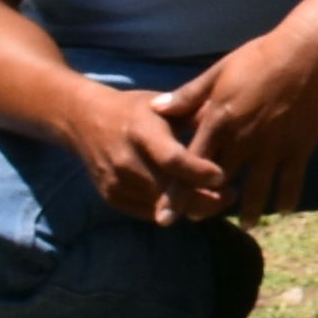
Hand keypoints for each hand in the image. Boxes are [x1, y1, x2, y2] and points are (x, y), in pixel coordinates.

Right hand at [61, 84, 229, 227]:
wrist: (85, 120)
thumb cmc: (136, 110)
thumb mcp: (164, 105)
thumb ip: (195, 114)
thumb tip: (231, 118)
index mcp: (141, 131)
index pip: (171, 159)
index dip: (198, 172)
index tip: (223, 176)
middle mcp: (125, 159)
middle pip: (168, 191)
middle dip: (203, 199)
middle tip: (230, 195)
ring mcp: (115, 181)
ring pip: (160, 207)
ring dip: (191, 207)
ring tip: (217, 199)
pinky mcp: (111, 197)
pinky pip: (147, 213)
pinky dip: (171, 210)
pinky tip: (189, 201)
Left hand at [161, 25, 317, 217]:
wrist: (306, 53)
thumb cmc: (260, 57)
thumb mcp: (219, 71)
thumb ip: (189, 96)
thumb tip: (156, 108)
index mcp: (219, 121)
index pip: (190, 165)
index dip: (177, 193)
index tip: (166, 217)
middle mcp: (243, 140)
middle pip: (220, 181)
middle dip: (209, 203)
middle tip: (202, 218)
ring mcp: (272, 147)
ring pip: (257, 188)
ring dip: (251, 210)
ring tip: (248, 225)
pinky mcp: (298, 147)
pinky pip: (291, 180)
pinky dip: (287, 197)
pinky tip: (285, 210)